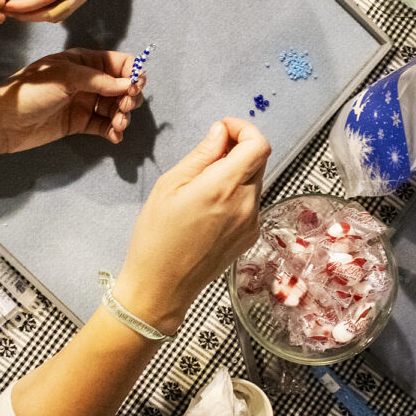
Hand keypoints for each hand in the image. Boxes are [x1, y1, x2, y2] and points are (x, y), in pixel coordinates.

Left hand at [0, 48, 146, 158]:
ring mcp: (83, 102)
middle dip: (130, 97)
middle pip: (121, 86)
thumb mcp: (65, 77)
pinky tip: (115, 136)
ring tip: (118, 125)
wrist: (1, 122)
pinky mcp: (78, 123)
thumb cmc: (29, 91)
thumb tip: (129, 83)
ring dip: (122, 116)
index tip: (137, 86)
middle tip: (125, 107)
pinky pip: (103, 125)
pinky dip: (113, 130)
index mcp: (82, 61)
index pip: (118, 63)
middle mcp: (86, 80)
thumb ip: (98, 80)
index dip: (132, 73)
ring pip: (114, 107)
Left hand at [1, 0, 94, 22]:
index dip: (25, 4)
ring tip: (16, 3)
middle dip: (28, 14)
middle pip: (54, 12)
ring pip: (56, 16)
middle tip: (7, 9)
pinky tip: (28, 1)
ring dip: (34, 14)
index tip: (6, 4)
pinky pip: (59, 11)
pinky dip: (41, 10)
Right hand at [114, 119, 270, 333]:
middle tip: (207, 154)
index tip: (223, 129)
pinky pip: (250, 203)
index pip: (258, 145)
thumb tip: (220, 133)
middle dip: (237, 149)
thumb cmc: (156, 234)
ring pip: (254, 182)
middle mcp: (247, 204)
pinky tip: (209, 208)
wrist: (161, 287)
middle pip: (257, 161)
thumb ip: (201, 155)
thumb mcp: (170, 185)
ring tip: (202, 185)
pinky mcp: (250, 237)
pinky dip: (236, 194)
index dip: (244, 129)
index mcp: (225, 187)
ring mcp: (252, 223)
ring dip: (236, 173)